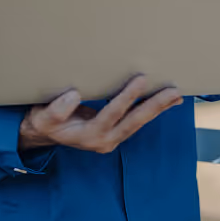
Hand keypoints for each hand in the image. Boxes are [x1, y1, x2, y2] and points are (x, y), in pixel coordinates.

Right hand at [18, 75, 182, 152]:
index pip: (112, 114)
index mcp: (89, 136)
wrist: (43, 135)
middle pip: (134, 122)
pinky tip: (165, 101)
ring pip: (138, 123)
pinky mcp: (114, 134)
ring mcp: (111, 139)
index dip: (126, 97)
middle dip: (154, 106)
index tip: (140, 80)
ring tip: (176, 96)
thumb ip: (56, 110)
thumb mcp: (43, 118)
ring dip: (158, 109)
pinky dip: (150, 110)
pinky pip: (135, 121)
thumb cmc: (43, 122)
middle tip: (173, 92)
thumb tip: (74, 96)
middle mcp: (104, 140)